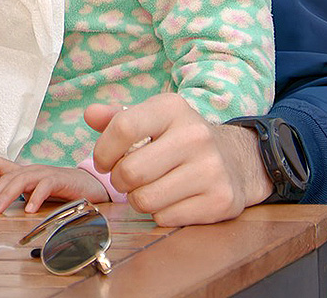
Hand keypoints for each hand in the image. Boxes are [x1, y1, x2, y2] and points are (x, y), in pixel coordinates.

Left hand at [0, 158, 109, 213]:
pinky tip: (29, 210)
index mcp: (22, 171)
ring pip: (20, 181)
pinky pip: (44, 187)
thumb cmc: (56, 189)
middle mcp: (30, 169)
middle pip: (5, 177)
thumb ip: (16, 196)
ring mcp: (43, 173)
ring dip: (6, 196)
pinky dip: (35, 198)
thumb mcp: (32, 192)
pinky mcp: (58, 179)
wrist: (86, 185)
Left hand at [86, 93, 273, 225]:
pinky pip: (166, 218)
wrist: (236, 159)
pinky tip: (172, 199)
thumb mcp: (152, 118)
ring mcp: (211, 169)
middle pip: (130, 171)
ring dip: (138, 199)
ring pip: (145, 199)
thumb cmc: (179, 138)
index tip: (103, 161)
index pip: (123, 128)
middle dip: (119, 180)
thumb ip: (117, 117)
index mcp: (172, 108)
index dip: (103, 151)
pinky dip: (160, 214)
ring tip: (150, 188)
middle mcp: (195, 135)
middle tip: (127, 178)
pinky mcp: (220, 200)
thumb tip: (90, 114)